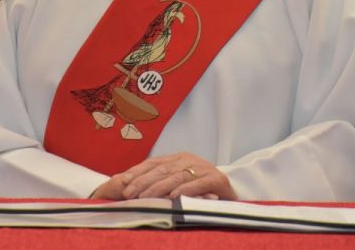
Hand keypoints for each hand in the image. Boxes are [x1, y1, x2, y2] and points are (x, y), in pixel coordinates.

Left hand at [113, 152, 236, 199]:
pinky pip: (199, 184)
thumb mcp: (177, 182)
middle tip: (129, 193)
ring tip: (145, 197)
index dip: (138, 172)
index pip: (154, 163)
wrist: (231, 195)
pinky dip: (186, 189)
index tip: (123, 182)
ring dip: (159, 187)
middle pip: (163, 170)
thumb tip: (130, 184)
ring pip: (177, 176)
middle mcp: (190, 160)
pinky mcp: (217, 179)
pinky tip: (174, 197)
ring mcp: (204, 168)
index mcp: (179, 158)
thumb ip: (158, 181)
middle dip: (143, 181)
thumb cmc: (200, 191)